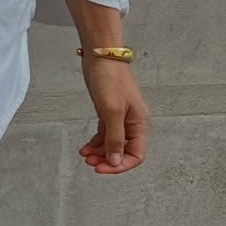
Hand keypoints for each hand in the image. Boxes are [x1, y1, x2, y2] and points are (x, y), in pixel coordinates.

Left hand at [77, 57, 148, 173]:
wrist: (101, 56)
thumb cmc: (110, 78)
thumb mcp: (112, 111)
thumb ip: (115, 138)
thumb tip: (116, 161)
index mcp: (139, 123)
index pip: (136, 155)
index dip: (119, 165)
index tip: (102, 168)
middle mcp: (133, 123)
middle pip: (123, 152)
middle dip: (107, 160)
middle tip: (91, 163)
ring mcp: (121, 118)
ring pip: (112, 144)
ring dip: (100, 152)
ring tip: (86, 155)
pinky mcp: (110, 113)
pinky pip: (105, 134)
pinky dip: (96, 142)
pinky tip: (86, 147)